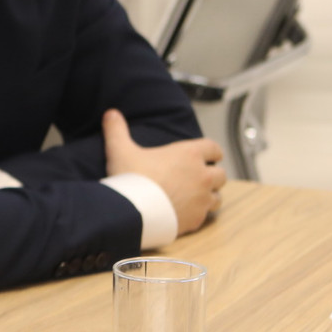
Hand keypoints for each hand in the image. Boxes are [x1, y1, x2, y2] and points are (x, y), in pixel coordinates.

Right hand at [103, 109, 226, 232]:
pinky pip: (205, 215)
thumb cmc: (131, 177)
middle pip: (221, 174)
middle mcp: (202, 176)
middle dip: (211, 175)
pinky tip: (184, 213)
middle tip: (195, 178)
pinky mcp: (197, 219)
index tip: (205, 156)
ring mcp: (202, 199)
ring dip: (209, 196)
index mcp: (189, 155)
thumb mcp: (119, 150)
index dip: (211, 152)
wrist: (132, 212)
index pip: (214, 148)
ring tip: (194, 197)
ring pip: (217, 196)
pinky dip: (197, 213)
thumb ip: (117, 130)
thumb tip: (110, 113)